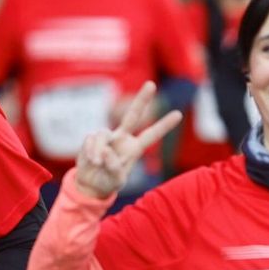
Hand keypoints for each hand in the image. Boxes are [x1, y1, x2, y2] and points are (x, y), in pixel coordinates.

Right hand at [74, 81, 183, 199]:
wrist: (90, 185)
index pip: (151, 135)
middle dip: (142, 99)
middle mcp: (122, 138)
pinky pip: (91, 139)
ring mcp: (107, 137)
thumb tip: (106, 151)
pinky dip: (90, 151)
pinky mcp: (92, 138)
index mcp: (134, 149)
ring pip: (104, 134)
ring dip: (99, 150)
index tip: (178, 114)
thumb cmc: (108, 182)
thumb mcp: (116, 181)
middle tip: (151, 84)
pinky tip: (91, 160)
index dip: (164, 125)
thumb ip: (114, 168)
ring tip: (97, 163)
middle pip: (132, 115)